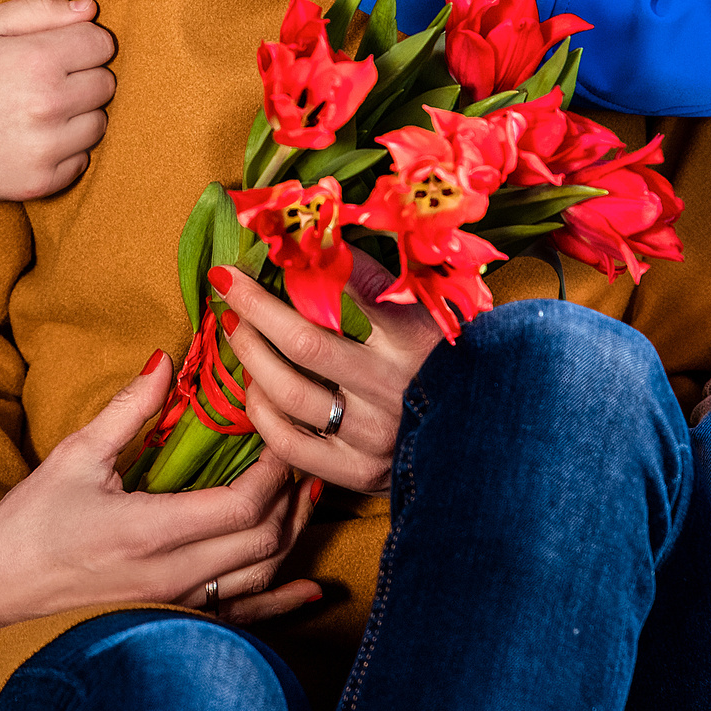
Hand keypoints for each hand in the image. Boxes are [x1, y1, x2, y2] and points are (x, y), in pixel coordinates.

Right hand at [0, 0, 116, 214]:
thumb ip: (39, 10)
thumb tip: (90, 9)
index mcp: (37, 60)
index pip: (102, 44)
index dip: (83, 42)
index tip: (58, 49)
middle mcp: (48, 106)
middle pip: (106, 84)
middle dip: (83, 76)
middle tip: (42, 80)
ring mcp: (45, 149)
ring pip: (99, 124)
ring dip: (78, 115)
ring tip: (36, 110)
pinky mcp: (39, 183)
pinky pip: (81, 161)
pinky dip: (65, 150)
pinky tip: (31, 138)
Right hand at [0, 353, 324, 631]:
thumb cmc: (30, 521)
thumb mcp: (76, 456)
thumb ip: (128, 409)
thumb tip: (165, 358)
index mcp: (149, 532)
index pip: (241, 505)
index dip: (274, 471)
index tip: (279, 435)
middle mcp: (171, 578)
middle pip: (263, 542)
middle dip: (291, 497)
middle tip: (300, 456)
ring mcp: (174, 608)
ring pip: (259, 579)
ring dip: (291, 537)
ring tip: (306, 497)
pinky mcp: (170, 623)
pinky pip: (243, 620)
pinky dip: (281, 603)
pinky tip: (311, 591)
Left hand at [215, 251, 444, 495]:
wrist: (482, 439)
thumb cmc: (444, 364)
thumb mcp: (427, 313)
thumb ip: (376, 281)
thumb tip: (321, 238)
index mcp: (414, 339)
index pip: (356, 288)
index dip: (307, 261)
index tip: (269, 240)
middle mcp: (392, 388)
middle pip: (303, 342)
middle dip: (254, 306)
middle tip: (228, 283)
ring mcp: (373, 435)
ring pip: (288, 393)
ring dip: (249, 355)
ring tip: (234, 328)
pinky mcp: (357, 472)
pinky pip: (288, 443)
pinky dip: (259, 412)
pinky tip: (252, 388)